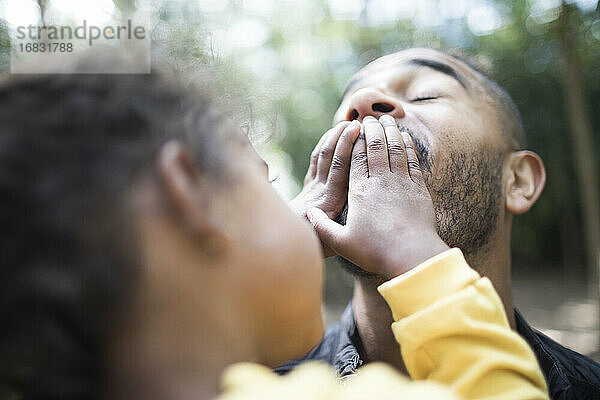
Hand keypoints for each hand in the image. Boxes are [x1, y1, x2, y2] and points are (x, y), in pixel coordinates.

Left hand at [289, 121, 359, 255]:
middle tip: (356, 123)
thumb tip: (359, 215)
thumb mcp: (331, 241)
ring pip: (322, 155)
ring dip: (333, 138)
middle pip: (330, 157)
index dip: (347, 148)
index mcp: (329, 202)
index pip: (338, 169)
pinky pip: (315, 159)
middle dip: (341, 138)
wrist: (288, 245)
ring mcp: (313, 185)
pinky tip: (333, 134)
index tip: (357, 131)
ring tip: (346, 124)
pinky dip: (324, 144)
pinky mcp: (308, 183)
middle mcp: (320, 190)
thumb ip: (341, 225)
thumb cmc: (316, 245)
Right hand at [306, 115, 448, 278]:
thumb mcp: (342, 243)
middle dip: (372, 129)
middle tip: (370, 118)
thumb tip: (309, 214)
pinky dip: (407, 145)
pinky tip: (404, 137)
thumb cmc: (375, 251)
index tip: (354, 127)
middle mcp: (381, 182)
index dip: (354, 139)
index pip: (355, 157)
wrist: (411, 255)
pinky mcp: (419, 189)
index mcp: (360, 191)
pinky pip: (411, 160)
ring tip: (386, 120)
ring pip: (395, 148)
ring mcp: (402, 183)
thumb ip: (323, 227)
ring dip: (390, 131)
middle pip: (376, 147)